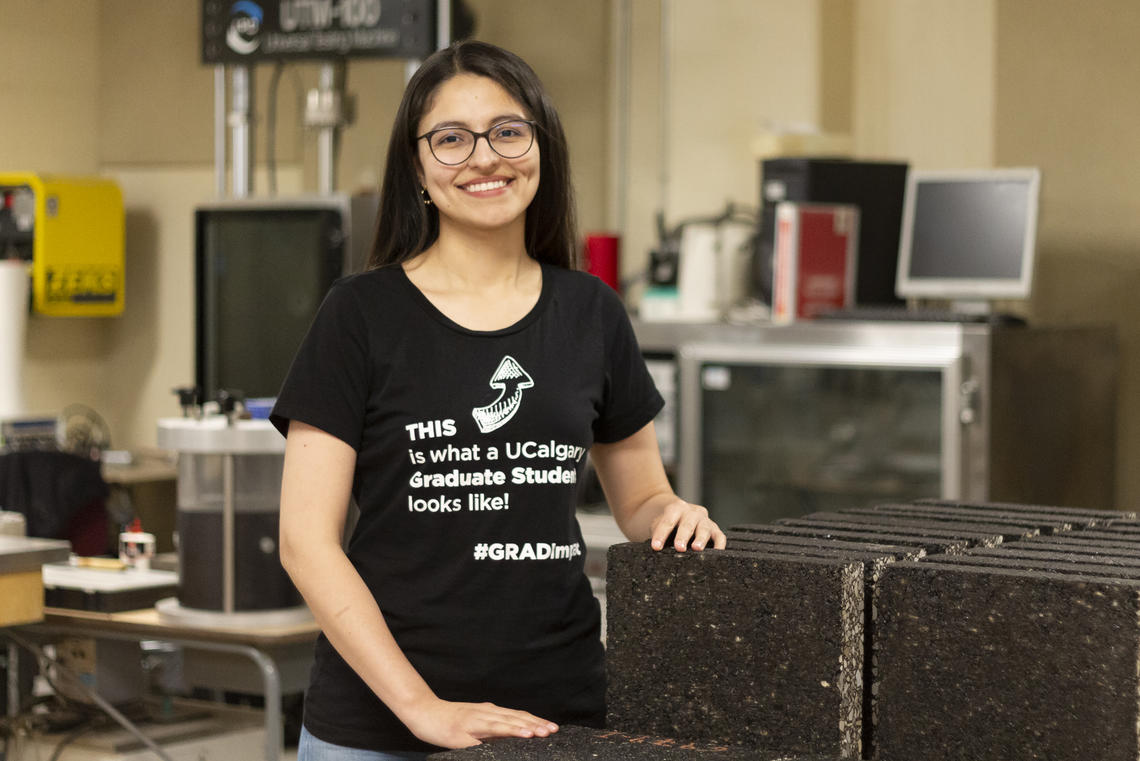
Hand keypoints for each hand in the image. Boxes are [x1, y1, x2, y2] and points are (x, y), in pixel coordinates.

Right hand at [400, 696, 558, 749]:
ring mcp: (477, 719)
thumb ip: (489, 733)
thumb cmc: (447, 723)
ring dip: (526, 727)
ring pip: (507, 722)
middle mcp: (486, 712)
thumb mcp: (472, 727)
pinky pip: (490, 730)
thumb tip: (507, 741)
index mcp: (489, 713)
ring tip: (543, 733)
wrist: (423, 713)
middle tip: (554, 730)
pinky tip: (519, 734)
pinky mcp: (467, 728)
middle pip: (516, 717)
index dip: (535, 721)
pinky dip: (508, 731)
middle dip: (537, 724)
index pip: (517, 716)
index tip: (551, 727)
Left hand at [649, 499, 726, 551]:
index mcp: (676, 508)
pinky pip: (720, 536)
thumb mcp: (659, 524)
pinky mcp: (715, 529)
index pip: (667, 521)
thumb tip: (656, 550)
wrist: (678, 513)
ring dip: (701, 538)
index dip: (661, 534)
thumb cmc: (668, 523)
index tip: (656, 547)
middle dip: (683, 536)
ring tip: (696, 548)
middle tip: (679, 547)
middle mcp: (692, 512)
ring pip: (704, 528)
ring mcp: (705, 520)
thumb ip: (658, 534)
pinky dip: (719, 544)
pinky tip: (716, 553)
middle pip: (687, 524)